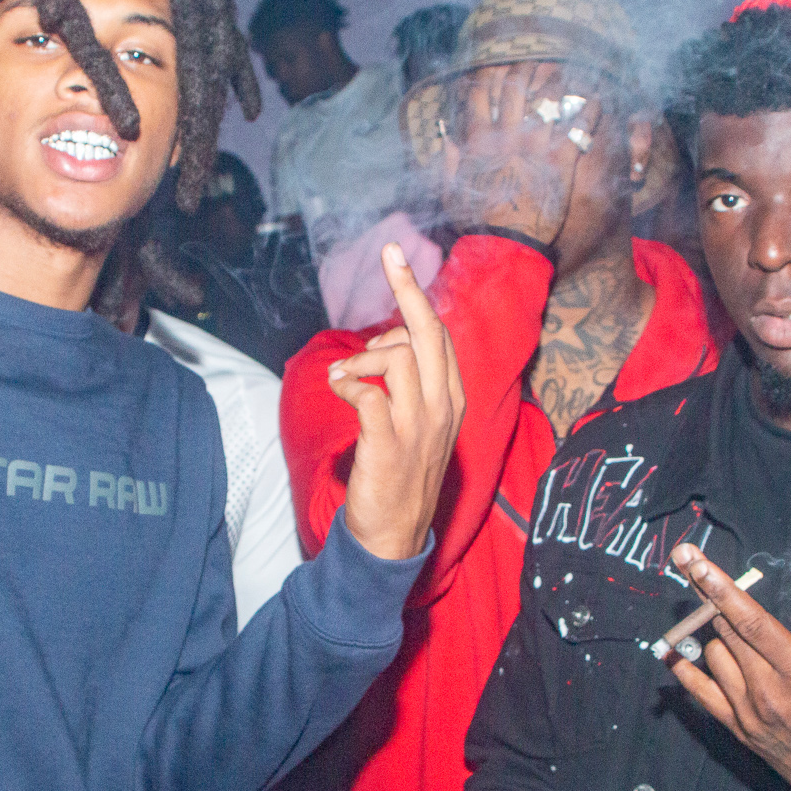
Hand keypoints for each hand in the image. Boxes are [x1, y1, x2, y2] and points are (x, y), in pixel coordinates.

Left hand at [325, 243, 465, 558]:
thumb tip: (390, 342)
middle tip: (388, 255)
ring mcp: (418, 427)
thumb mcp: (421, 425)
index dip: (417, 295)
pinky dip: (349, 382)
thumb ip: (414, 384)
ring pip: (399, 356)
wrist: (395, 536)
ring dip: (363, 354)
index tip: (398, 259)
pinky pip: (369, 394)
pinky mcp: (389, 444)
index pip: (441, 335)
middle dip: (407, 287)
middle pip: (429, 332)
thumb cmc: (402, 474)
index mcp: (451, 399)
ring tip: (344, 372)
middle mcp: (442, 407)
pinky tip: (339, 389)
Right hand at [441, 61, 602, 244]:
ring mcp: (536, 147)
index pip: (478, 95)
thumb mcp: (451, 195)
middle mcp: (508, 137)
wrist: (508, 247)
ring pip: (549, 101)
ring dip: (560, 82)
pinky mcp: (562, 162)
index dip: (485, 77)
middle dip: (525, 69)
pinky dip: (588, 111)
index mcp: (479, 143)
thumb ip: (449, 164)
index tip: (493, 70)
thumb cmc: (479, 224)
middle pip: (515, 88)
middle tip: (536, 61)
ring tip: (569, 72)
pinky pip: (578, 128)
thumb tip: (448, 140)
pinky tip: (596, 100)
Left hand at [668, 548, 790, 790]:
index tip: (693, 560)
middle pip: (723, 631)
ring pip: (713, 656)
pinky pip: (701, 694)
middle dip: (704, 593)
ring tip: (725, 616)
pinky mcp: (740, 732)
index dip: (718, 586)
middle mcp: (768, 693)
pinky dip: (684, 670)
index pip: (749, 619)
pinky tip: (671, 651)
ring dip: (714, 631)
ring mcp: (749, 714)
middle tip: (689, 562)